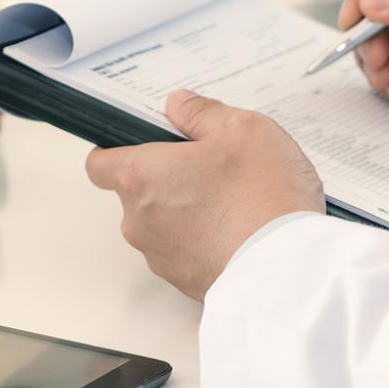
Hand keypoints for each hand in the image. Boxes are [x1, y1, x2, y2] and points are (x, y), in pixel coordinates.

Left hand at [85, 90, 323, 300]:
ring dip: (189, 212)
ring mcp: (161, 257)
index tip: (145, 143)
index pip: (100, 163)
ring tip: (236, 202)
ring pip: (164, 224)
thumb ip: (201, 113)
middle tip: (212, 168)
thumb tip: (179, 105)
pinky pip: (187, 253)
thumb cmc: (262, 196)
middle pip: (138, 193)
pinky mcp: (185, 282)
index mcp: (141, 178)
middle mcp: (140, 222)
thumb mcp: (240, 129)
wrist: (288, 268)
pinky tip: (241, 231)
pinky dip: (206, 240)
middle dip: (169, 179)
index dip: (118, 149)